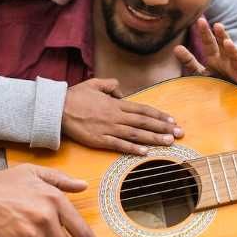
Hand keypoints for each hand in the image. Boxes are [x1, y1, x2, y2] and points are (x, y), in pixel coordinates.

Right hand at [63, 78, 181, 155]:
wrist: (57, 109)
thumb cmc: (75, 96)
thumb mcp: (94, 83)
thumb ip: (110, 85)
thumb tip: (121, 90)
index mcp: (116, 103)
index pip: (143, 110)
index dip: (159, 115)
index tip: (172, 120)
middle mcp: (116, 116)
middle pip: (144, 122)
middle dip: (163, 128)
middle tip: (179, 133)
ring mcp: (108, 128)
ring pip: (136, 134)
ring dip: (154, 139)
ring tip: (169, 143)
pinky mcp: (99, 140)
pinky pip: (119, 145)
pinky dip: (133, 149)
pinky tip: (145, 153)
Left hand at [174, 18, 236, 93]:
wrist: (232, 103)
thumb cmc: (216, 85)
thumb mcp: (201, 73)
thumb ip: (189, 61)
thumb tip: (175, 48)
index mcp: (215, 58)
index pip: (209, 42)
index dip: (205, 33)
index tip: (199, 21)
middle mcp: (227, 61)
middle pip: (224, 46)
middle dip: (222, 35)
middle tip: (217, 25)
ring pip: (235, 56)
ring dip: (232, 49)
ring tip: (227, 43)